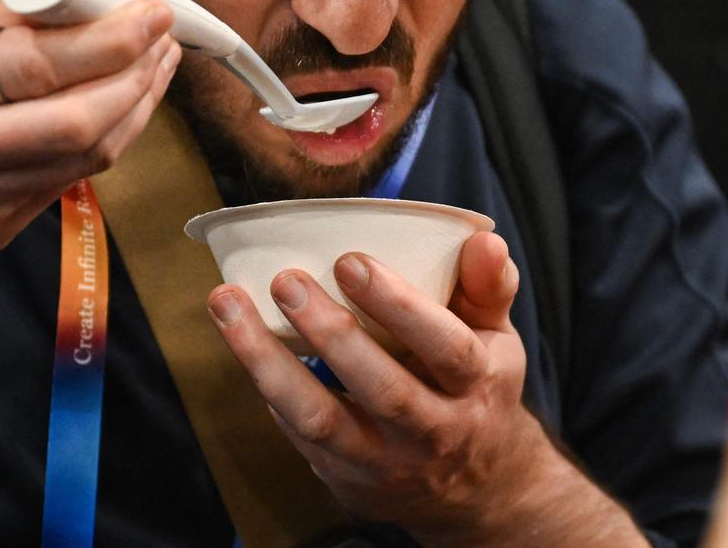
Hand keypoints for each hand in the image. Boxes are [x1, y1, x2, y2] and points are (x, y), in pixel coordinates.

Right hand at [0, 0, 179, 323]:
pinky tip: (124, 109)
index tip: (149, 14)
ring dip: (136, 109)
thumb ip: (6, 4)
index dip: (108, 39)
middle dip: (137, 77)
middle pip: (75, 121)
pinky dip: (108, 140)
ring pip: (86, 157)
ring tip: (156, 68)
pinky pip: (71, 181)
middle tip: (164, 41)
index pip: (34, 63)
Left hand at [208, 232, 647, 545]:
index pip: (446, 348)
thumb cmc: (475, 388)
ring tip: (230, 308)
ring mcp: (389, 462)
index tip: (351, 261)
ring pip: (323, 420)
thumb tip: (483, 240)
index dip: (399, 306)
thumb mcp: (497, 338)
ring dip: (269, 363)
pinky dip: (270, 389)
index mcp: (478, 385)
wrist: (473, 487)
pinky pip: (300, 436)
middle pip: (384, 389)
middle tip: (286, 280)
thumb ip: (489, 286)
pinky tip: (244, 344)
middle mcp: (437, 431)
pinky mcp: (347, 478)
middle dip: (330, 333)